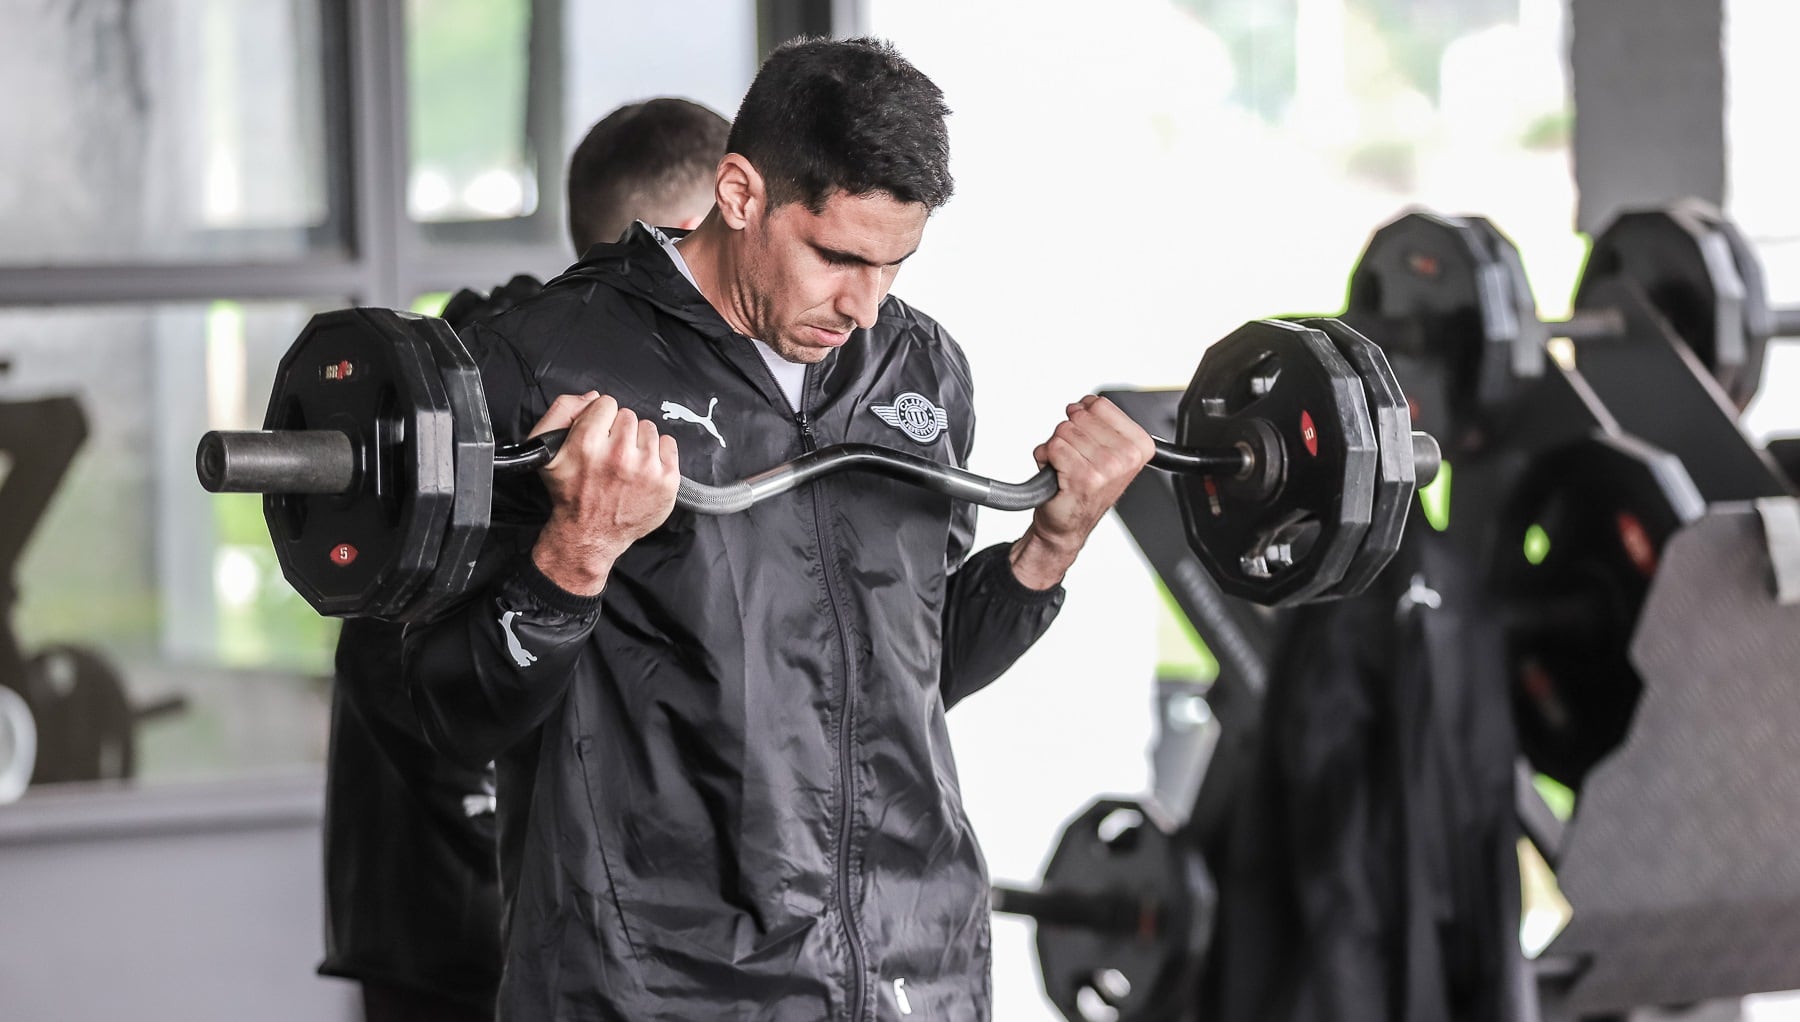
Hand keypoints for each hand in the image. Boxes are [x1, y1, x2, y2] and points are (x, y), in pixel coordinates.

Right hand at [529, 392, 680, 594]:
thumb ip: (562, 411)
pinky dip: (658, 453)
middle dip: (619, 431)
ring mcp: (646, 468)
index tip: (597, 436)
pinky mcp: (667, 481)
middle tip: (611, 454)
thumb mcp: (546, 450)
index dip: (600, 419)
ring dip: (638, 441)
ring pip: (648, 428)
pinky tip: (643, 468)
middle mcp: (619, 454)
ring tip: (626, 463)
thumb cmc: (568, 492)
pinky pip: (669, 443)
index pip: (606, 403)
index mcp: (587, 444)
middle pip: (628, 415)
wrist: (589, 534)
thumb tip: (593, 397)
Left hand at [1009, 395, 1154, 589]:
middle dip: (1068, 433)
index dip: (1084, 416)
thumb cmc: (1085, 487)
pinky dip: (1046, 458)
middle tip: (1075, 457)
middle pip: (1079, 416)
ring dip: (1056, 448)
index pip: (1100, 404)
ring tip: (1066, 467)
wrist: (1068, 523)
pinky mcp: (1083, 477)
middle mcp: (1126, 457)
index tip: (1086, 438)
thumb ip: (1098, 419)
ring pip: (1064, 431)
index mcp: (1139, 445)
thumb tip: (1083, 404)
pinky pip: (1053, 447)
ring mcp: (1106, 468)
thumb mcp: (1104, 448)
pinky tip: (1058, 474)